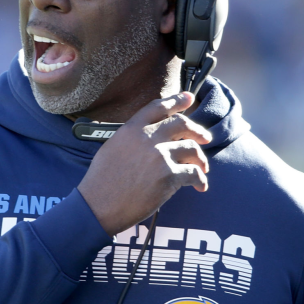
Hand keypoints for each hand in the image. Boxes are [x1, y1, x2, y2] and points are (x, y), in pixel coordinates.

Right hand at [77, 92, 211, 235]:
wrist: (98, 206)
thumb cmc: (101, 182)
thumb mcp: (112, 149)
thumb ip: (133, 139)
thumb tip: (152, 137)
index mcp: (130, 129)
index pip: (158, 107)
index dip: (176, 101)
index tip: (189, 97)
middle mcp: (146, 138)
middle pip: (181, 124)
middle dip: (198, 130)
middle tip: (205, 138)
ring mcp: (159, 156)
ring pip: (192, 149)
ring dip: (201, 160)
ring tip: (202, 169)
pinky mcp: (168, 176)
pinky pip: (194, 173)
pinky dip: (200, 180)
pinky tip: (200, 186)